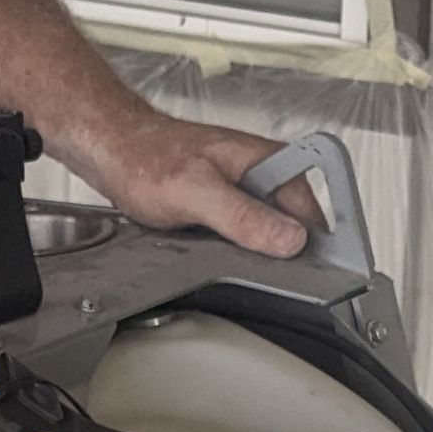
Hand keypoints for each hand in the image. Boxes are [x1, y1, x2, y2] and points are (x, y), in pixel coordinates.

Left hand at [75, 113, 323, 258]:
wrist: (115, 149)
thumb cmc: (147, 158)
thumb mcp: (196, 192)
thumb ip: (243, 217)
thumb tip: (289, 240)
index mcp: (270, 162)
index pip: (313, 215)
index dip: (317, 250)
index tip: (313, 278)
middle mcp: (265, 176)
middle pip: (296, 231)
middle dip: (285, 260)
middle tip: (268, 282)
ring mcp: (248, 192)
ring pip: (271, 238)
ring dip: (259, 259)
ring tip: (234, 264)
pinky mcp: (231, 206)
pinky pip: (247, 238)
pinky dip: (239, 254)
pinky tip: (221, 258)